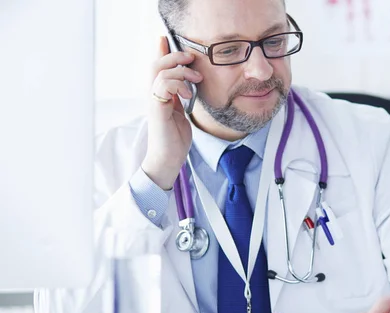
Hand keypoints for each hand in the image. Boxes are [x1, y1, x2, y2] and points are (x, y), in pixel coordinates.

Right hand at [141, 36, 203, 189]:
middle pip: (156, 64)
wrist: (168, 158)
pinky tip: (189, 94)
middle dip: (174, 56)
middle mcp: (153, 95)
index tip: (165, 38)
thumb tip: (188, 84)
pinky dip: (179, 85)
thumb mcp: (180, 112)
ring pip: (160, 72)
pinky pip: (163, 85)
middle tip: (191, 57)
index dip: (160, 51)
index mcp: (159, 95)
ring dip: (181, 71)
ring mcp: (153, 101)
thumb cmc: (175, 138)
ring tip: (197, 79)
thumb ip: (180, 97)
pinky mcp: (157, 109)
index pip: (156, 67)